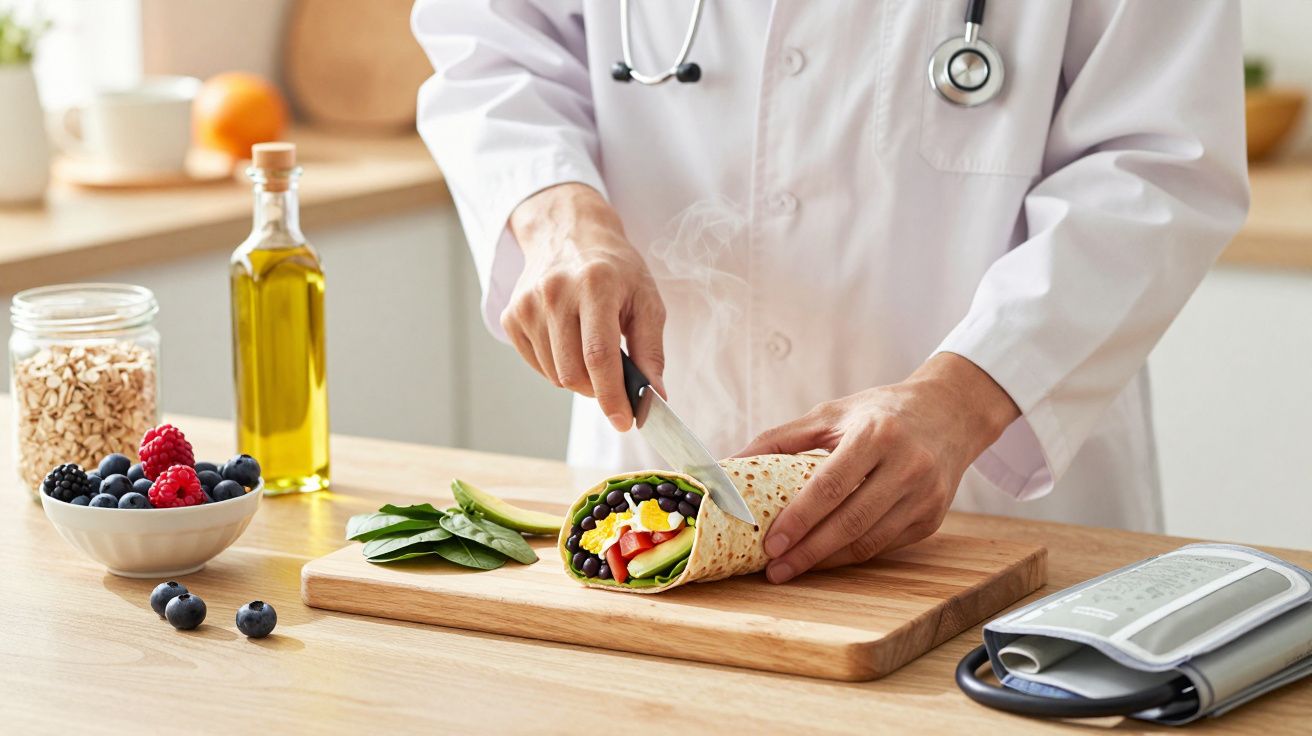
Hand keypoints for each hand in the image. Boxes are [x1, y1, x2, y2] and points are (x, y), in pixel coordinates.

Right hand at [505, 183, 665, 429]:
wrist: (568, 232)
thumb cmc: (615, 268)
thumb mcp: (646, 300)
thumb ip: (652, 351)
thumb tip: (655, 398)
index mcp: (595, 285)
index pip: (599, 356)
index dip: (612, 396)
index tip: (624, 421)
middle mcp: (555, 293)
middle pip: (573, 373)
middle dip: (598, 390)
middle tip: (614, 379)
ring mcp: (527, 305)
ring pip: (554, 375)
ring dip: (578, 377)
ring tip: (591, 347)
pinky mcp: (512, 316)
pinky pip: (537, 364)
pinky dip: (557, 366)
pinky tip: (569, 340)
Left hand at [737, 353, 1019, 582]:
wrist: (949, 414)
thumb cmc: (880, 413)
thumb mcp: (831, 414)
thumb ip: (781, 438)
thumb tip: (731, 462)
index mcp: (878, 435)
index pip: (831, 486)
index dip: (799, 519)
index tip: (770, 543)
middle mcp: (908, 466)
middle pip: (850, 521)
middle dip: (808, 551)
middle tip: (774, 569)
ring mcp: (925, 495)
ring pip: (869, 541)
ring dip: (827, 560)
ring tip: (792, 567)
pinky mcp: (933, 517)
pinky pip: (885, 545)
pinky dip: (851, 555)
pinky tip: (825, 558)